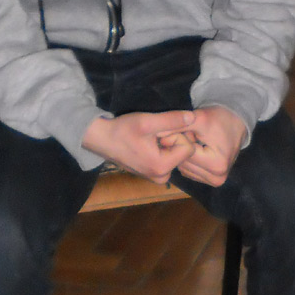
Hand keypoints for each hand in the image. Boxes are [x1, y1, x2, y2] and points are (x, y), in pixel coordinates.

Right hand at [82, 111, 196, 182]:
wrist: (101, 138)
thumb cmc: (122, 130)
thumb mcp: (147, 122)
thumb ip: (172, 120)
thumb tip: (193, 117)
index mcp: (162, 168)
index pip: (188, 148)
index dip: (176, 135)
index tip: (159, 132)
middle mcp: (162, 177)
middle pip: (183, 153)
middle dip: (172, 140)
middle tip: (152, 135)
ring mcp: (157, 177)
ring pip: (176, 154)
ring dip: (167, 143)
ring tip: (149, 139)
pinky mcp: (153, 173)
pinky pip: (168, 158)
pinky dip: (162, 148)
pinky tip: (147, 143)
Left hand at [176, 106, 247, 185]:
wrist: (235, 122)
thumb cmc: (219, 119)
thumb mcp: (198, 119)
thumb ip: (176, 126)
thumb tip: (156, 135)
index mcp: (217, 165)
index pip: (185, 155)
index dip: (181, 140)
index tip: (187, 129)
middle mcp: (217, 178)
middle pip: (184, 164)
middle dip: (182, 148)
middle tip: (192, 134)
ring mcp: (215, 181)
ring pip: (184, 168)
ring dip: (184, 154)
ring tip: (196, 141)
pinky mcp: (212, 180)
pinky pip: (189, 171)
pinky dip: (188, 160)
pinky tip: (196, 149)